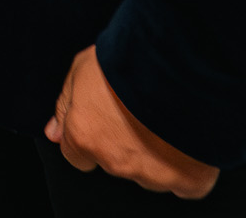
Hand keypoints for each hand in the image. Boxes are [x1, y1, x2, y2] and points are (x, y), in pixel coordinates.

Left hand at [47, 46, 218, 198]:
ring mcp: (152, 175)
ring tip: (166, 120)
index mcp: (85, 135)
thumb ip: (65, 106)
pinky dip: (189, 168)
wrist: (180, 66)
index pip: (76, 155)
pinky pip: (186, 184)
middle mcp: (115, 161)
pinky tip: (190, 143)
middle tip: (140, 113)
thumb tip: (54, 134)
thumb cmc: (131, 61)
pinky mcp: (189, 181)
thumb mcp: (82, 69)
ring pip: (150, 173)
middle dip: (124, 143)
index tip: (106, 123)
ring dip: (156, 155)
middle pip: (114, 162)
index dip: (91, 137)